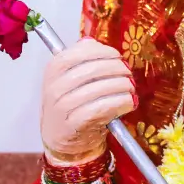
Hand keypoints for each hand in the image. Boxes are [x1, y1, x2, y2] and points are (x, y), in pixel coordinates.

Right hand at [41, 38, 135, 164]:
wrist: (62, 139)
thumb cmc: (71, 105)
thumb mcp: (70, 79)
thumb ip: (81, 59)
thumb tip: (95, 43)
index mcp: (53, 70)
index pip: (78, 53)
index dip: (102, 52)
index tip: (117, 56)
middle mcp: (54, 87)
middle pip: (91, 70)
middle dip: (116, 69)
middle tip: (128, 73)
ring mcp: (62, 107)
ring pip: (98, 89)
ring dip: (121, 86)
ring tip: (130, 88)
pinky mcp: (73, 125)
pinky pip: (100, 109)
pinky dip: (119, 103)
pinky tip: (127, 102)